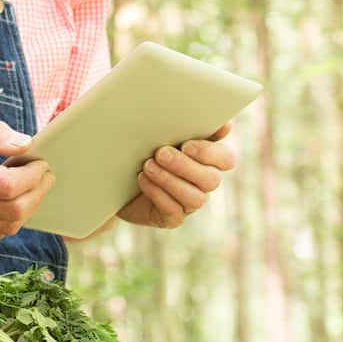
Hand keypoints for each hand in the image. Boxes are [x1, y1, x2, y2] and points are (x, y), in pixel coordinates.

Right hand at [0, 115, 52, 244]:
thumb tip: (26, 144)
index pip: (10, 186)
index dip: (33, 177)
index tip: (41, 164)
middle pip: (14, 210)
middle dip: (38, 193)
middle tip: (44, 176)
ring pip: (8, 226)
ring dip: (26, 206)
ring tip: (26, 186)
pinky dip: (9, 218)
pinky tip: (8, 200)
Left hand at [119, 122, 235, 228]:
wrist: (116, 176)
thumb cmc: (144, 148)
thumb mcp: (162, 133)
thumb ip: (188, 126)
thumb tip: (224, 123)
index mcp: (207, 159)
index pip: (226, 160)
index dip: (211, 153)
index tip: (187, 144)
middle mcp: (203, 183)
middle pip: (211, 180)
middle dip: (185, 166)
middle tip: (161, 153)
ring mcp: (189, 203)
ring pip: (195, 198)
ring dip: (170, 180)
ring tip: (148, 166)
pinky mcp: (172, 218)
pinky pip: (173, 211)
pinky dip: (157, 193)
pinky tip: (142, 179)